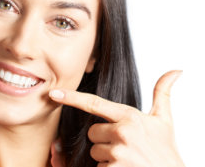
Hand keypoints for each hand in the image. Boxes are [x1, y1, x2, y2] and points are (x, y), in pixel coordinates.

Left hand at [49, 70, 185, 166]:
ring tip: (126, 158)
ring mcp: (118, 152)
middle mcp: (122, 132)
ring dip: (106, 156)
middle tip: (124, 145)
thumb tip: (175, 71)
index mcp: (130, 117)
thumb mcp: (164, 121)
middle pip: (92, 133)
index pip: (94, 103)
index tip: (54, 93)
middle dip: (103, 139)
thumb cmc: (165, 150)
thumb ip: (162, 93)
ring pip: (95, 151)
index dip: (71, 98)